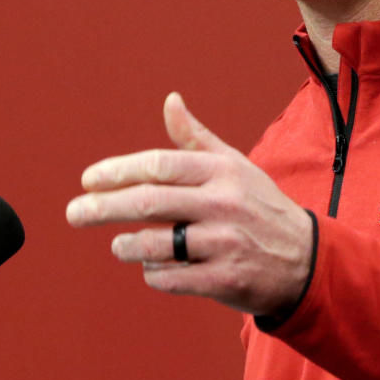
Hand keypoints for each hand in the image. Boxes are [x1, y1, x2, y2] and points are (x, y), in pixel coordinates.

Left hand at [66, 92, 313, 315]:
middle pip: (147, 202)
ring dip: (126, 245)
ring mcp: (225, 243)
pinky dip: (152, 272)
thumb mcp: (234, 165)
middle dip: (101, 208)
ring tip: (119, 245)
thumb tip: (170, 100)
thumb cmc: (259, 205)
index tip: (87, 180)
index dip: (116, 172)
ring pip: (154, 244)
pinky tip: (152, 266)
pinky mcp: (225, 280)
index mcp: (221, 171)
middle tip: (73, 213)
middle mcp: (223, 204)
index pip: (158, 165)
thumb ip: (195, 137)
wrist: (305, 258)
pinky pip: (170, 278)